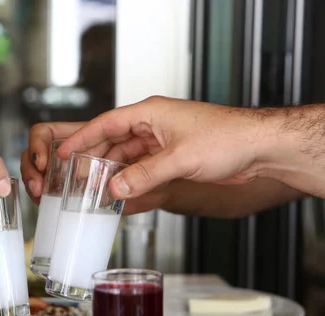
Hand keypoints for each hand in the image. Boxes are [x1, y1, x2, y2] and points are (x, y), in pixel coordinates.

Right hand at [57, 96, 271, 199]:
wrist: (260, 149)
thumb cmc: (228, 138)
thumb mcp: (180, 159)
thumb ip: (144, 175)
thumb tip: (116, 188)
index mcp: (151, 113)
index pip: (107, 123)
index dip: (83, 138)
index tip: (64, 152)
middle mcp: (154, 125)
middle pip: (114, 142)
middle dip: (96, 160)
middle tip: (77, 178)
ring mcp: (163, 142)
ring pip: (128, 158)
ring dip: (114, 173)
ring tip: (96, 190)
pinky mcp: (173, 158)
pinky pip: (143, 169)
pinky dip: (132, 180)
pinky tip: (122, 192)